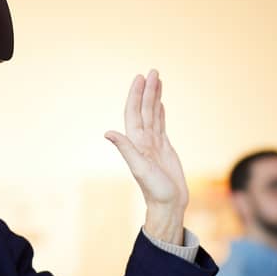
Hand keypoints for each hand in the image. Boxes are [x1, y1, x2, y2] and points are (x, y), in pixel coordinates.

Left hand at [105, 69, 189, 244]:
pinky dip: (160, 112)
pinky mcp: (164, 148)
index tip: (141, 78)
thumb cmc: (155, 190)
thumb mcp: (139, 169)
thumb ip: (125, 149)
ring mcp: (153, 144)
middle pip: (144, 109)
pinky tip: (160, 104)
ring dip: (154, 97)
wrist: (168, 204)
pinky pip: (161, 125)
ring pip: (153, 114)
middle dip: (147, 90)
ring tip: (158, 79)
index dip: (136, 95)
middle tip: (153, 71)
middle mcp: (143, 140)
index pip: (134, 113)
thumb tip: (108, 132)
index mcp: (136, 142)